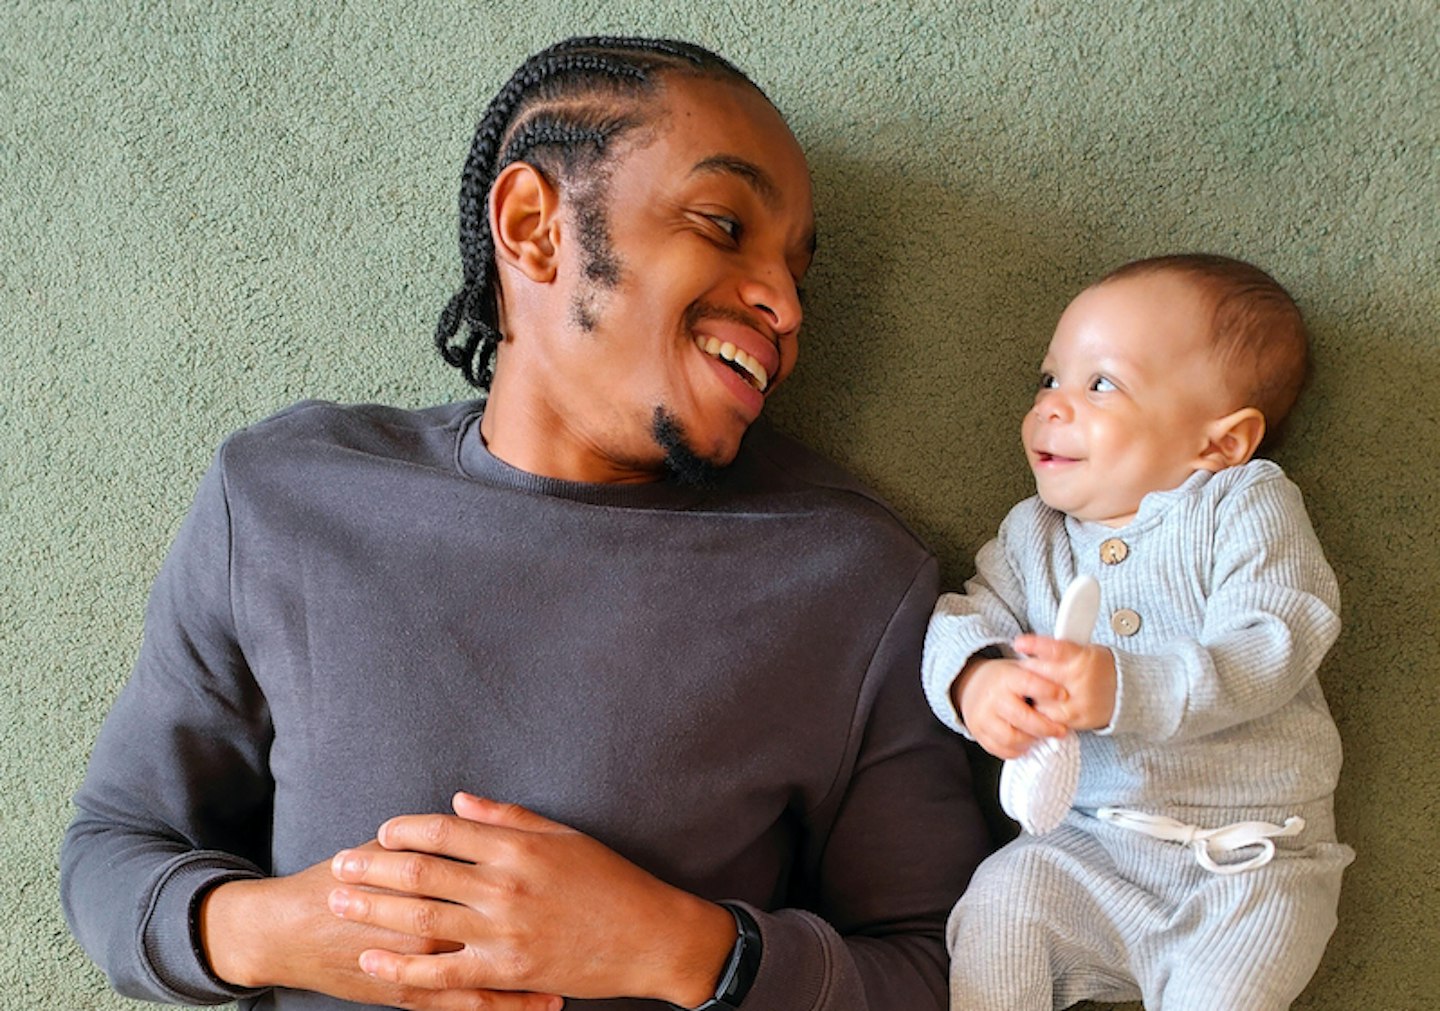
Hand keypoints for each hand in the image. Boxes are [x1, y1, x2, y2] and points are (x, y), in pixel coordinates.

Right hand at [200, 845, 557, 1009]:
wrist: (288, 930)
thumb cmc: (341, 879)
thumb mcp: (386, 846)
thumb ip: (433, 835)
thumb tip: (473, 811)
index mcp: (426, 881)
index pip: (491, 879)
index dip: (536, 883)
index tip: (577, 886)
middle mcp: (428, 927)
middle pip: (499, 929)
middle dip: (546, 932)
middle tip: (590, 931)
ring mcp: (420, 968)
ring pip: (491, 974)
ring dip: (537, 978)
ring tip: (578, 978)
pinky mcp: (409, 997)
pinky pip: (467, 1007)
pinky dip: (506, 1008)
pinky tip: (540, 1006)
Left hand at [328, 792, 735, 1005]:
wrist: (648, 937)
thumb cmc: (610, 881)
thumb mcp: (565, 836)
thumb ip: (509, 818)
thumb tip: (458, 802)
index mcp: (518, 847)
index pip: (444, 831)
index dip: (405, 829)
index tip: (381, 832)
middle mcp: (505, 885)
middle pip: (421, 871)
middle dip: (372, 866)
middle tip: (339, 864)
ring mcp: (503, 932)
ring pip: (421, 917)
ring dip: (374, 908)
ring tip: (340, 900)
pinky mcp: (505, 972)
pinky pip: (441, 972)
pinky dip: (401, 966)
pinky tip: (373, 959)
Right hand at [954, 655, 1069, 758]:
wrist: (970, 685)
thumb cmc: (1003, 679)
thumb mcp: (1018, 669)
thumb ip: (1040, 676)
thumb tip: (1067, 686)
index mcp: (1005, 678)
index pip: (1028, 683)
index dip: (1048, 690)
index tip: (1064, 696)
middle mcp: (992, 698)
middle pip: (1023, 718)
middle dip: (1046, 727)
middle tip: (1061, 730)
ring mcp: (983, 717)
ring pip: (1012, 738)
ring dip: (1031, 740)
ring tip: (1041, 736)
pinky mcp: (978, 733)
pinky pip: (1000, 750)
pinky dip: (1017, 750)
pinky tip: (1026, 744)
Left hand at [1011, 634, 1116, 730]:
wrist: (1125, 692)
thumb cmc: (1098, 667)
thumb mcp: (1083, 650)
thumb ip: (1058, 650)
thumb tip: (1029, 646)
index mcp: (1082, 658)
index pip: (1055, 650)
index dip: (1035, 645)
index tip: (1019, 644)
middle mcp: (1081, 680)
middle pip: (1041, 675)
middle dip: (1027, 671)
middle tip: (1023, 668)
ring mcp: (1080, 702)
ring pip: (1040, 699)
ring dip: (1032, 693)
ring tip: (1035, 687)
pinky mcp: (1078, 719)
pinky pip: (1049, 717)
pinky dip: (1042, 710)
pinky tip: (1044, 703)